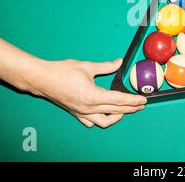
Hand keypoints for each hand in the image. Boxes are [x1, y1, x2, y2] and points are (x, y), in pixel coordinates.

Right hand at [29, 58, 146, 127]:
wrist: (41, 79)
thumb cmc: (62, 71)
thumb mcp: (87, 66)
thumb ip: (106, 66)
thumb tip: (119, 62)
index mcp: (93, 96)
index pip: (119, 100)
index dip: (133, 100)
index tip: (143, 100)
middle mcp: (88, 107)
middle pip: (115, 111)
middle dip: (130, 109)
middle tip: (140, 105)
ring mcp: (82, 112)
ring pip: (104, 121)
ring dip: (117, 117)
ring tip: (125, 110)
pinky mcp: (76, 113)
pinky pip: (91, 121)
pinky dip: (101, 119)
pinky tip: (105, 113)